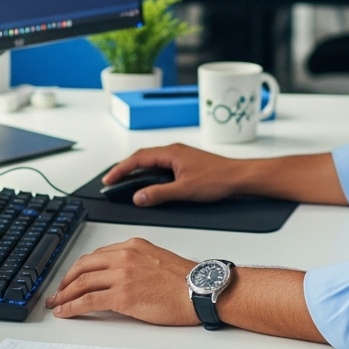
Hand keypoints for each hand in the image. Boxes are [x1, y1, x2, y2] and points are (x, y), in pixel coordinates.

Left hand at [45, 238, 199, 324]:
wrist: (200, 290)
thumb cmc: (185, 280)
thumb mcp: (155, 260)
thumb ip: (134, 263)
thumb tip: (118, 278)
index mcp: (132, 246)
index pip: (95, 255)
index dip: (78, 269)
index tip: (71, 278)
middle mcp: (124, 256)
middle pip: (83, 266)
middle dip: (66, 281)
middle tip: (58, 292)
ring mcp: (122, 275)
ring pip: (81, 283)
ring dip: (64, 295)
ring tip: (57, 304)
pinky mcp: (122, 295)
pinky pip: (88, 301)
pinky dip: (72, 307)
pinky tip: (66, 312)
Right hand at [103, 144, 246, 205]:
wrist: (240, 177)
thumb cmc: (219, 179)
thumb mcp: (185, 190)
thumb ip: (159, 194)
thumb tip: (139, 197)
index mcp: (171, 153)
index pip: (138, 159)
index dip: (121, 169)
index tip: (109, 180)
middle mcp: (174, 151)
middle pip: (142, 158)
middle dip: (125, 169)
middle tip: (112, 182)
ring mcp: (181, 157)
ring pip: (152, 162)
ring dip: (138, 171)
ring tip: (126, 183)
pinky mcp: (186, 164)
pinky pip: (162, 167)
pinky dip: (150, 174)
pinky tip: (150, 184)